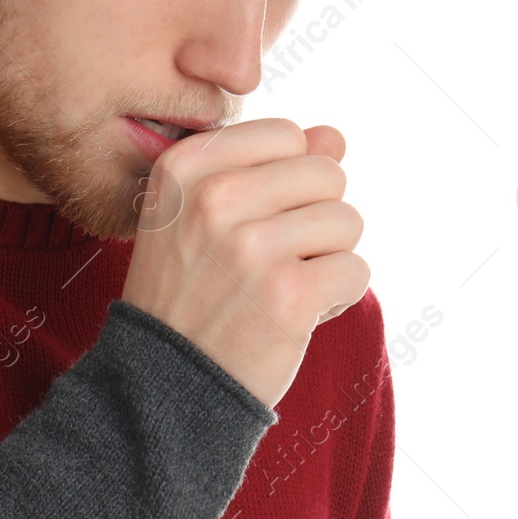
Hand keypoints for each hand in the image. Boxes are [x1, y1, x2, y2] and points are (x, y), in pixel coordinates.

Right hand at [119, 119, 368, 409]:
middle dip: (316, 218)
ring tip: (283, 286)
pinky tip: (296, 314)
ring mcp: (251, 246)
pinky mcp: (289, 294)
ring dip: (328, 257)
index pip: (286, 135)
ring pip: (347, 221)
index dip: (287, 181)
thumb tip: (333, 136)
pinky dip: (337, 296)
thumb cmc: (189, 292)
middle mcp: (214, 198)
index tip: (254, 220)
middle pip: (325, 174)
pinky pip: (356, 269)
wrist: (161, 383)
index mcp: (186, 167)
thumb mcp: (199, 215)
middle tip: (274, 259)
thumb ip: (265, 165)